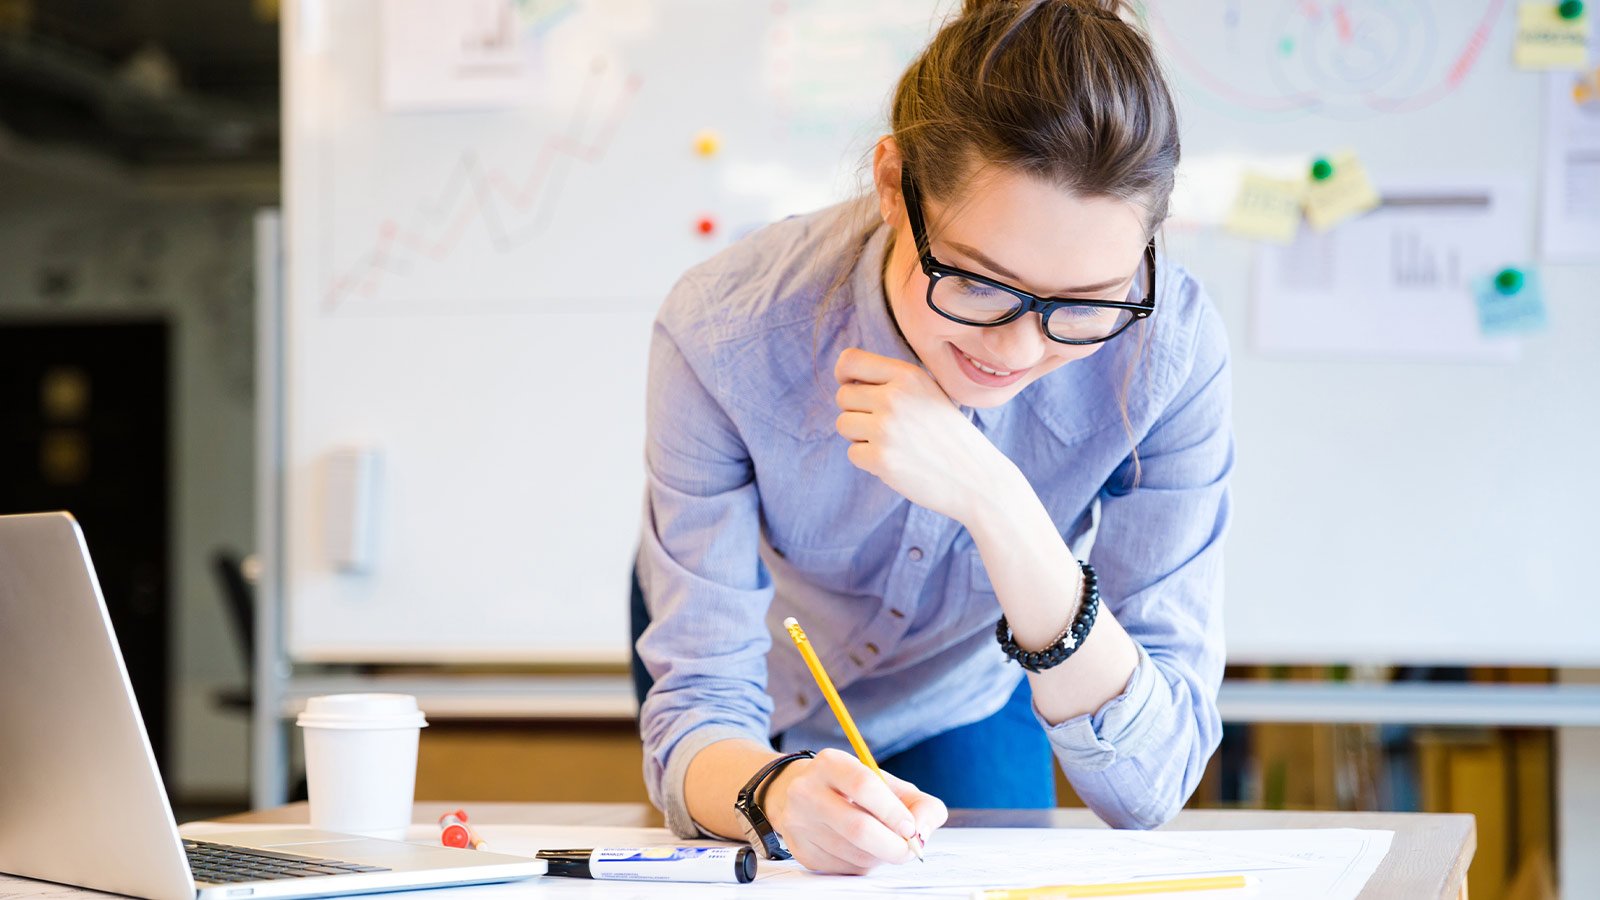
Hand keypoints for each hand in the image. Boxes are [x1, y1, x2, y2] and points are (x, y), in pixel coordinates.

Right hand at [764, 748, 947, 873]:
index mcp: (831, 764)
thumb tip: (922, 834)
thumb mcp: (888, 785)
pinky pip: (844, 868)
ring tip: (883, 844)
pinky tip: (861, 850)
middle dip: (894, 846)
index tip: (912, 828)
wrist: (804, 796)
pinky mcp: (801, 850)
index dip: (894, 812)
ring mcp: (800, 823)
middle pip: (858, 828)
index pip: (864, 786)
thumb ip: (919, 804)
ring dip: (880, 857)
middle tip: (909, 849)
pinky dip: (863, 865)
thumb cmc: (854, 789)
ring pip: (854, 854)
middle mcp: (807, 791)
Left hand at [834, 347, 1011, 523]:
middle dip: (856, 411)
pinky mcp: (880, 458)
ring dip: (860, 436)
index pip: (849, 360)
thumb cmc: (947, 434)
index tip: (852, 386)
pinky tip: (896, 460)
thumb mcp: (928, 392)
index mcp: (907, 375)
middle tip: (884, 425)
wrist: (976, 476)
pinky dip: (869, 460)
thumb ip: (893, 382)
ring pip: (844, 424)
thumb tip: (847, 378)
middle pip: (843, 395)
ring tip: (892, 443)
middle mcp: (894, 397)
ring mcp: (885, 428)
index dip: (844, 374)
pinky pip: (852, 453)